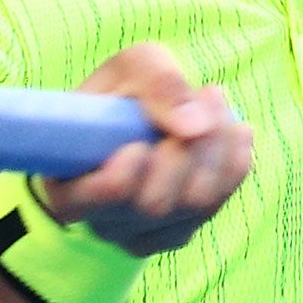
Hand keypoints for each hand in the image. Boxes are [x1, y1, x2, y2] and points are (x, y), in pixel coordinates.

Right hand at [39, 44, 252, 256]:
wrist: (136, 117)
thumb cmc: (122, 93)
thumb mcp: (132, 67)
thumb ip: (158, 85)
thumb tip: (195, 127)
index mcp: (68, 190)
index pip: (103, 199)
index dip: (127, 171)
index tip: (139, 140)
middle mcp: (103, 223)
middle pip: (156, 204)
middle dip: (185, 147)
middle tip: (199, 95)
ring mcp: (144, 235)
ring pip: (195, 206)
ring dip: (216, 147)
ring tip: (213, 101)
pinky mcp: (180, 233)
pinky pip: (219, 204)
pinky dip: (233, 162)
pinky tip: (233, 129)